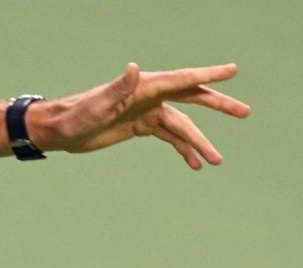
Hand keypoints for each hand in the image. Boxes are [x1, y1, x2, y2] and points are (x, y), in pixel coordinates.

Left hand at [29, 63, 250, 168]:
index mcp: (142, 87)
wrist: (59, 130)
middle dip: (218, 105)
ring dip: (199, 142)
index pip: (182, 79)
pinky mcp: (140, 126)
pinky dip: (182, 148)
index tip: (233, 70)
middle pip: (191, 97)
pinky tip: (194, 164)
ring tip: (216, 161)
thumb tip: (136, 67)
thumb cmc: (74, 116)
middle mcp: (148, 95)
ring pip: (182, 125)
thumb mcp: (96, 106)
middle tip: (244, 112)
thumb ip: (118, 88)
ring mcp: (146, 111)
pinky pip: (168, 136)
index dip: (209, 74)